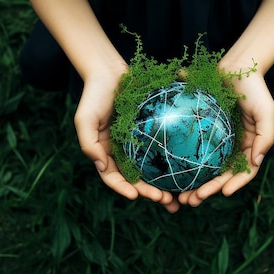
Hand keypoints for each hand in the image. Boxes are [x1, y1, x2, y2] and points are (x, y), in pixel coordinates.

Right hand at [74, 69, 180, 212]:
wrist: (109, 72)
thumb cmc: (94, 95)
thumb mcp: (84, 118)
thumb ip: (88, 143)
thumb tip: (100, 164)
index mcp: (106, 153)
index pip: (113, 177)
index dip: (123, 188)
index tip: (135, 196)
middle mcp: (123, 153)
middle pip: (137, 180)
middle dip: (149, 193)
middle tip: (165, 201)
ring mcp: (138, 144)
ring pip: (153, 171)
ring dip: (165, 186)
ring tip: (179, 197)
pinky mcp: (152, 133)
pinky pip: (164, 150)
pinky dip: (174, 164)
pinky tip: (189, 171)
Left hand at [178, 72, 273, 206]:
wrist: (237, 66)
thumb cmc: (254, 88)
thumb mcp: (266, 111)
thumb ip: (266, 136)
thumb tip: (256, 161)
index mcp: (249, 147)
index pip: (243, 172)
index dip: (234, 185)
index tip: (221, 193)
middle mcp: (233, 148)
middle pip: (220, 176)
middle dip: (207, 191)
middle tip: (192, 201)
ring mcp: (216, 142)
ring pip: (204, 168)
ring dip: (192, 184)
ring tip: (178, 196)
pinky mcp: (201, 132)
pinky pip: (191, 150)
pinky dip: (183, 163)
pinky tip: (168, 172)